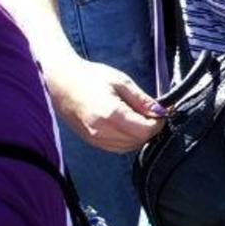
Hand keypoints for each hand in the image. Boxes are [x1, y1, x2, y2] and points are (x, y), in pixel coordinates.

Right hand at [50, 59, 164, 152]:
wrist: (61, 83)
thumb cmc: (90, 77)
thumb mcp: (122, 82)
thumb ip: (142, 100)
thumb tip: (161, 111)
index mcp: (110, 114)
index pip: (144, 130)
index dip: (158, 123)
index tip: (163, 111)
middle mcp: (101, 131)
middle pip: (138, 141)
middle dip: (151, 130)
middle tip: (154, 113)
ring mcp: (94, 139)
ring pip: (128, 148)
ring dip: (140, 136)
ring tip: (141, 117)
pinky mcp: (90, 141)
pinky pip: (116, 147)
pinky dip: (128, 140)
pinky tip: (129, 125)